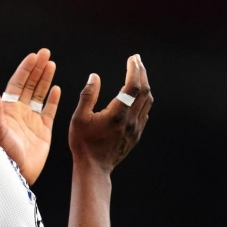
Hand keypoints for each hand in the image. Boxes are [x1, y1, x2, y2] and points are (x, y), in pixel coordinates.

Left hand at [0, 48, 60, 184]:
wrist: (16, 172)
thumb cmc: (3, 153)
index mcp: (8, 109)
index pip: (18, 83)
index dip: (25, 69)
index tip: (33, 56)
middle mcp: (20, 112)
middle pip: (30, 85)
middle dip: (37, 68)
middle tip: (45, 53)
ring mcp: (32, 120)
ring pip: (40, 94)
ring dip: (45, 79)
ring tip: (51, 64)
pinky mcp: (44, 130)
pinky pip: (49, 111)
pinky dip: (53, 99)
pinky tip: (56, 88)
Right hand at [69, 54, 151, 171]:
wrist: (94, 168)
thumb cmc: (83, 143)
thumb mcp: (79, 118)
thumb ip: (87, 95)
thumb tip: (94, 77)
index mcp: (117, 114)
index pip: (133, 86)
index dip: (134, 69)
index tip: (133, 58)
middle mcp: (131, 121)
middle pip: (144, 91)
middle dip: (141, 72)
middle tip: (136, 60)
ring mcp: (136, 129)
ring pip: (147, 102)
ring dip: (144, 85)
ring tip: (138, 74)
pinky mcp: (136, 136)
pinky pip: (145, 113)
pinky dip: (143, 100)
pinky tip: (137, 96)